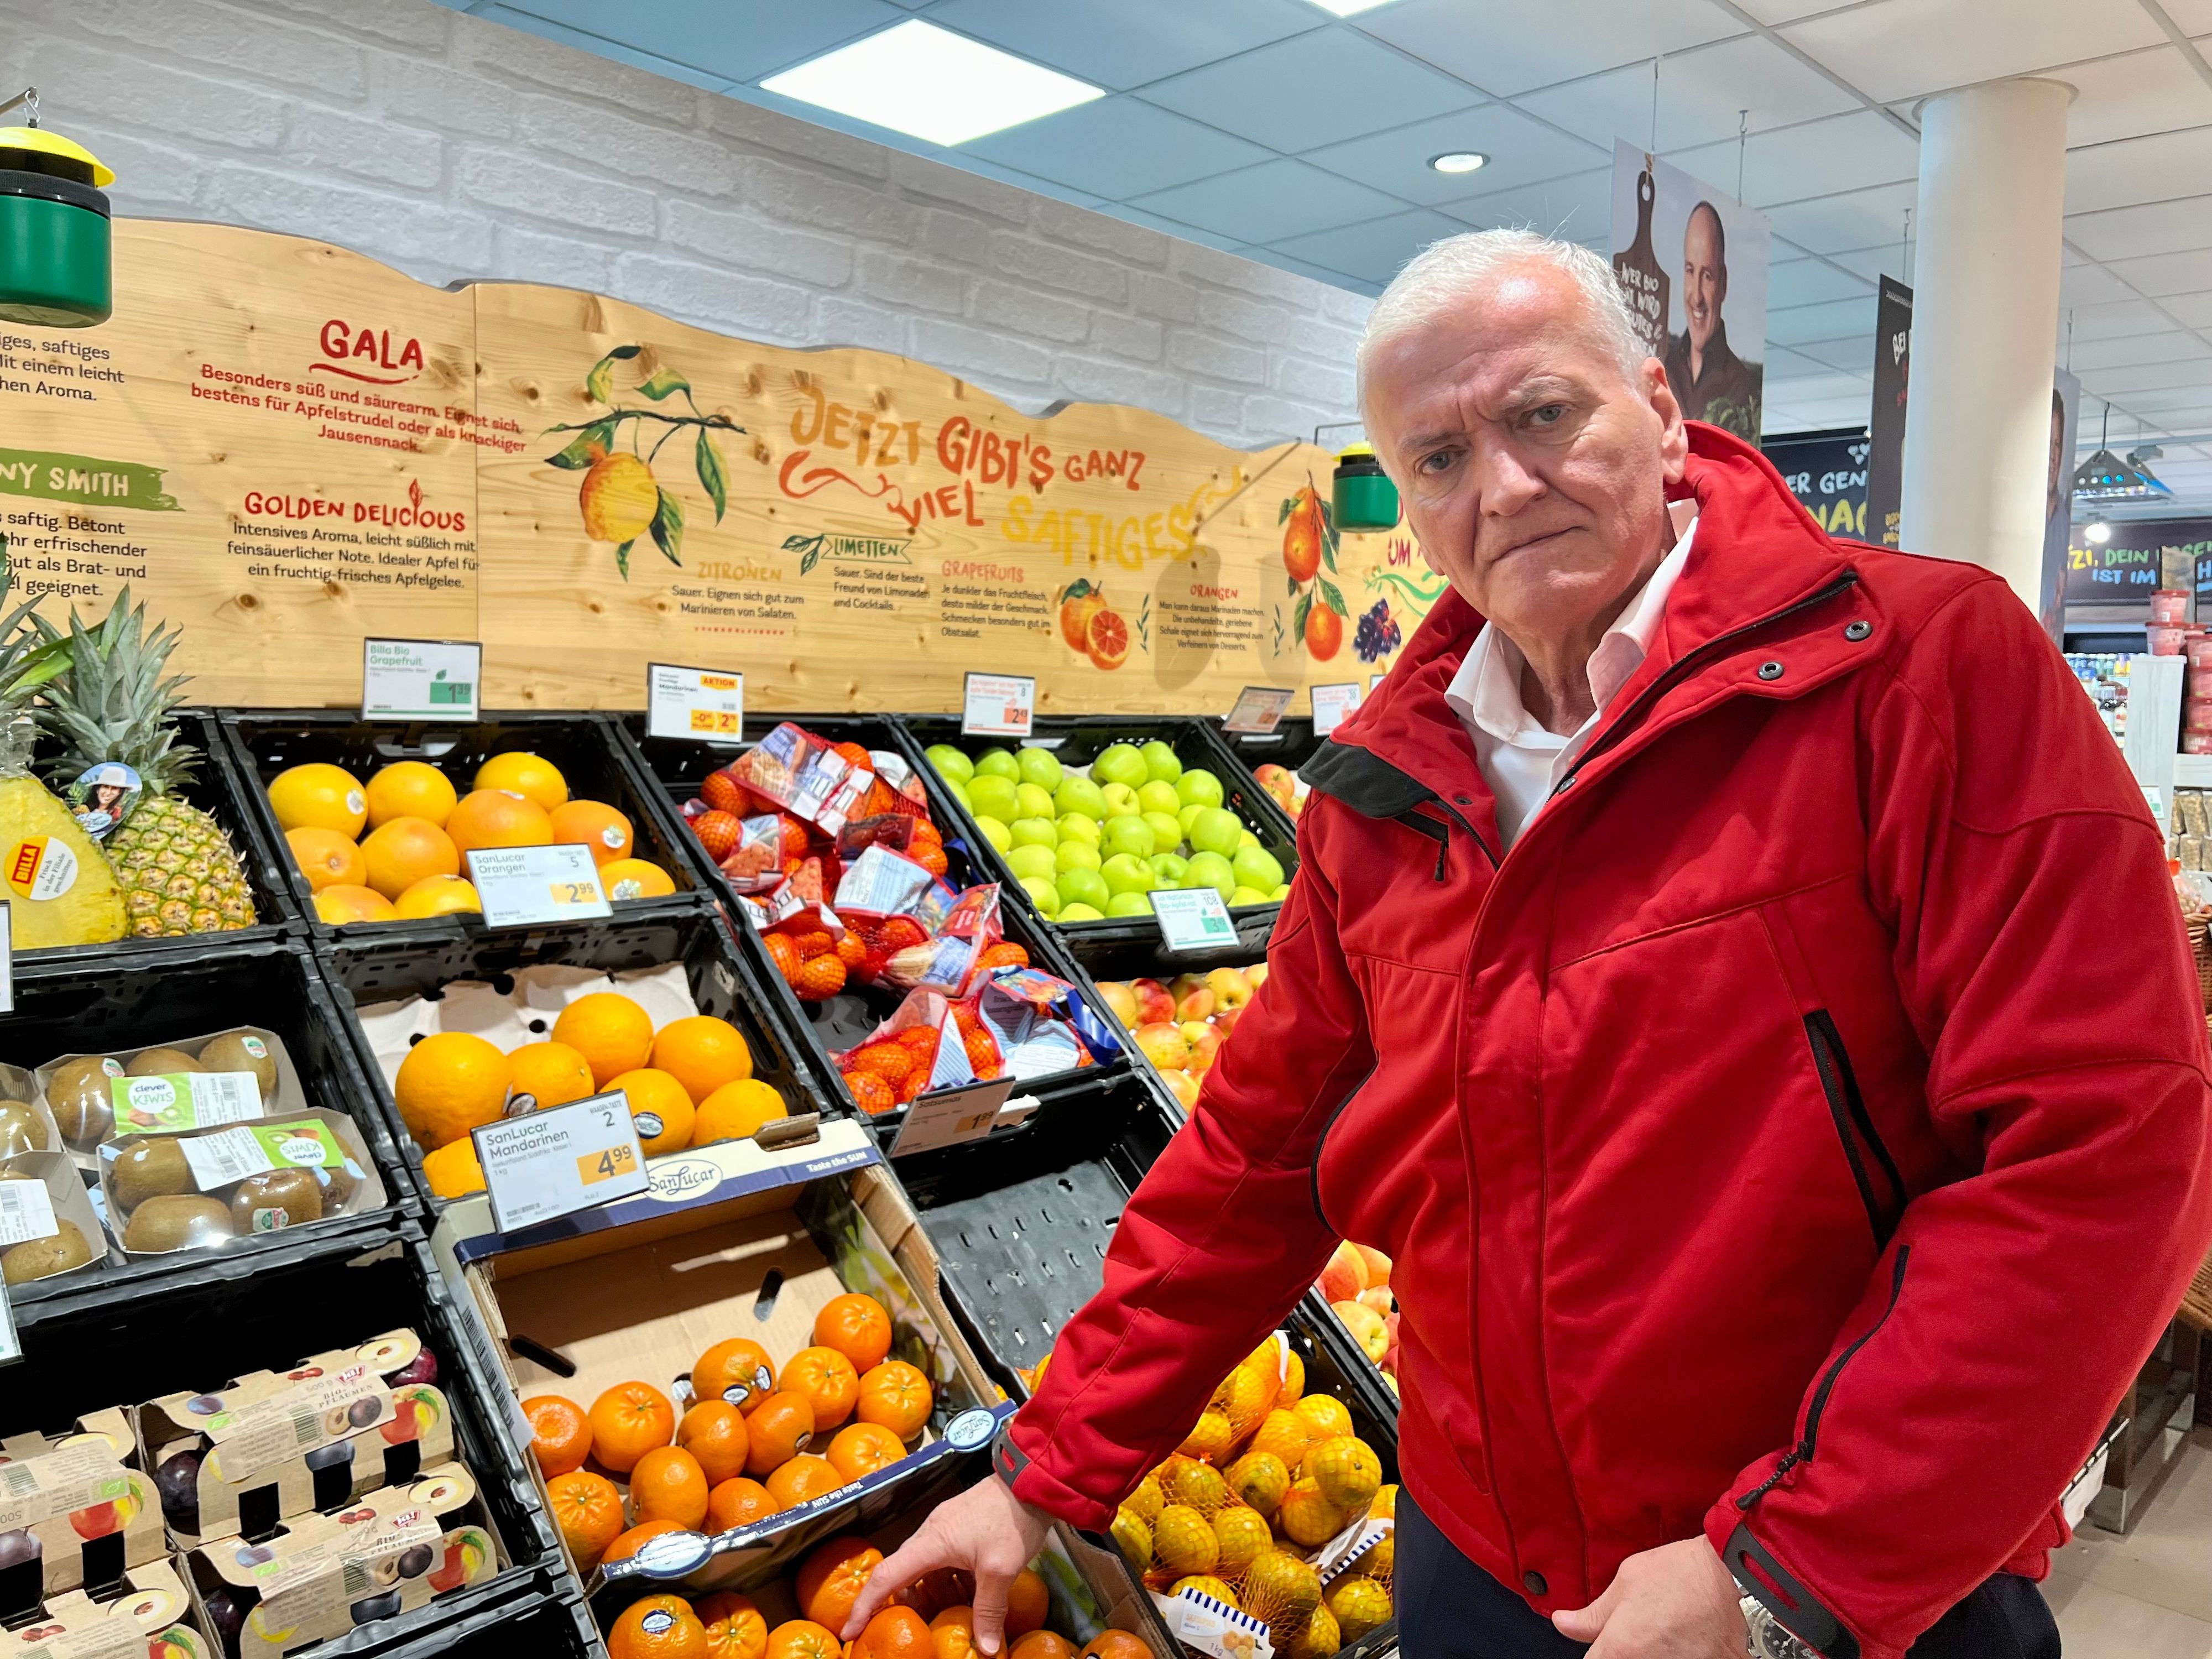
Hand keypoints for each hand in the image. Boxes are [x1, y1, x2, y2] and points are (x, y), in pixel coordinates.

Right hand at [840, 1475, 1052, 1653]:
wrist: (1033, 1481)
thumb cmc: (1011, 1520)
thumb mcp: (1001, 1570)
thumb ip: (988, 1610)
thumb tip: (984, 1649)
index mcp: (930, 1542)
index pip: (885, 1576)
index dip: (864, 1605)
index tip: (850, 1630)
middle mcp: (931, 1533)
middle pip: (903, 1574)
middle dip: (901, 1605)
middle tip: (905, 1631)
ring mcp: (946, 1527)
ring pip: (927, 1569)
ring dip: (932, 1595)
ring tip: (945, 1619)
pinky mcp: (961, 1526)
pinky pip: (944, 1560)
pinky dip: (949, 1582)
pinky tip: (968, 1597)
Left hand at [1551, 1537, 1744, 1657]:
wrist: (1735, 1577)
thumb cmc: (1682, 1574)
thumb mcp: (1627, 1581)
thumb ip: (1593, 1615)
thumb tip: (1564, 1623)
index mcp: (1620, 1649)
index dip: (1597, 1651)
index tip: (1605, 1644)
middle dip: (1624, 1650)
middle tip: (1642, 1629)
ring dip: (1651, 1652)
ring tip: (1665, 1631)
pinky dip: (1678, 1652)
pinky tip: (1684, 1639)